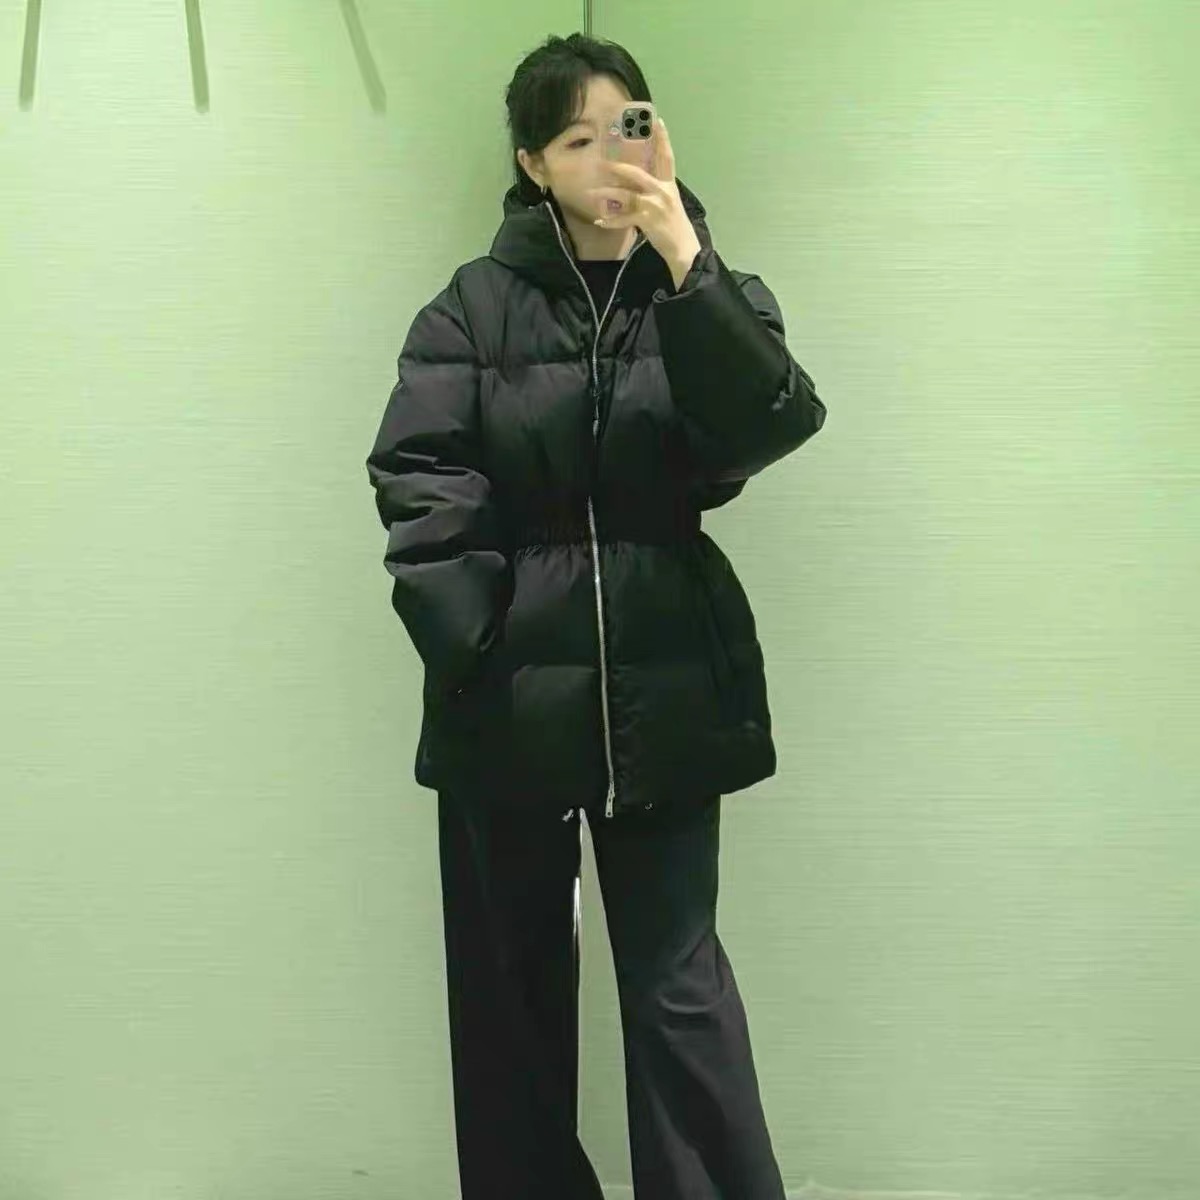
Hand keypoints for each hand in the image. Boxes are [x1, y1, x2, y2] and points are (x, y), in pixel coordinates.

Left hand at [583, 117, 701, 270]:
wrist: (683, 248)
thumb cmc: (674, 225)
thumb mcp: (669, 203)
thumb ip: (655, 190)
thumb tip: (635, 182)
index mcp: (669, 185)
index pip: (667, 157)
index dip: (662, 138)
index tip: (656, 120)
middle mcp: (662, 192)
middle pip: (638, 174)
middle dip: (619, 168)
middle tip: (603, 162)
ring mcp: (654, 206)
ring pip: (626, 196)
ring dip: (607, 194)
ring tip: (592, 193)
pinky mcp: (647, 221)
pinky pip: (624, 219)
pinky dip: (611, 221)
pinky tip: (600, 220)